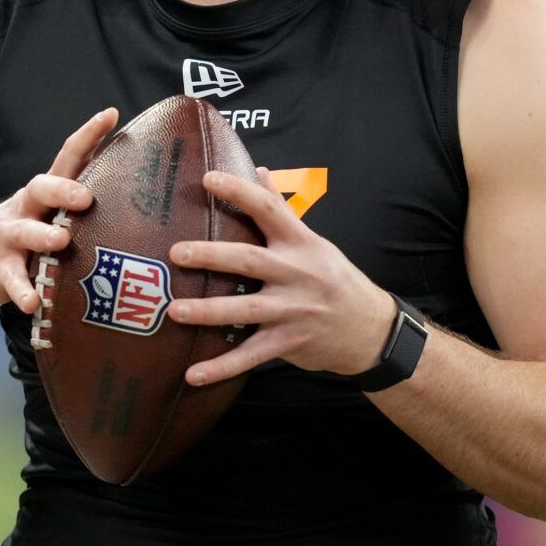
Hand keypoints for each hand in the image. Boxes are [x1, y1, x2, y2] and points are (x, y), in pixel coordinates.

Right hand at [0, 107, 118, 314]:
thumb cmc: (24, 230)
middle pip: (41, 189)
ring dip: (42, 236)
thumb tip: (130, 171)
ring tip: (59, 241)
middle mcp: (26, 208)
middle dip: (63, 190)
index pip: (68, 157)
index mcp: (45, 193)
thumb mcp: (46, 209)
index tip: (111, 115)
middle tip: (86, 198)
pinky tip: (33, 303)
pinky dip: (22, 291)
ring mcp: (9, 237)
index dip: (88, 135)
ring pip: (24, 232)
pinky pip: (11, 279)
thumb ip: (78, 193)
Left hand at [168, 167, 397, 385]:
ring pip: (246, 310)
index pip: (269, 209)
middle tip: (177, 252)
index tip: (208, 178)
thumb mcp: (315, 241)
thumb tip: (260, 170)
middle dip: (212, 256)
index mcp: (301, 243)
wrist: (370, 330)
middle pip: (250, 261)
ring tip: (175, 310)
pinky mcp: (289, 343)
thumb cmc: (335, 279)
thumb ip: (282, 210)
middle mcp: (297, 274)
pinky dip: (222, 367)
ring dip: (208, 311)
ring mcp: (293, 310)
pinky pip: (250, 356)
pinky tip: (193, 374)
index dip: (239, 191)